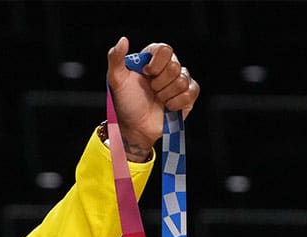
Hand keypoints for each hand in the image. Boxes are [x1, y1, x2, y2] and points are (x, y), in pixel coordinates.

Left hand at [106, 37, 199, 161]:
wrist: (135, 127)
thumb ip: (115, 58)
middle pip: (174, 66)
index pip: (165, 49)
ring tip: (157, 99)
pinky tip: (167, 107)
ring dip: (165, 95)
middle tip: (151, 90)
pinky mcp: (188, 96)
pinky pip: (190, 93)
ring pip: (182, 81)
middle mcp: (168, 67)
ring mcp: (180, 81)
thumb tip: (123, 40)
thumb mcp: (116, 79)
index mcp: (153, 59)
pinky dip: (176, 103)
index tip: (146, 74)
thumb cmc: (126, 102)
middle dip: (159, 83)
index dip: (156, 63)